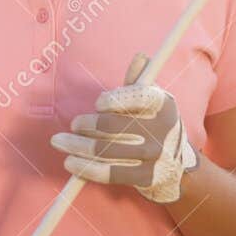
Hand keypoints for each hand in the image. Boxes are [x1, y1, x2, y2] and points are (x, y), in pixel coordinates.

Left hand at [50, 79, 198, 204]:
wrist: (175, 164)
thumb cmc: (153, 123)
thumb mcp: (151, 100)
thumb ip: (139, 81)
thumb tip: (141, 58)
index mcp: (164, 104)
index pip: (137, 97)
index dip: (114, 100)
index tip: (98, 104)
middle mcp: (162, 130)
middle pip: (113, 126)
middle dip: (85, 125)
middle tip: (73, 124)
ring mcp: (155, 156)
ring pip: (106, 150)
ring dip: (77, 146)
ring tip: (60, 142)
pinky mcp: (146, 178)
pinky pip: (110, 173)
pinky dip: (86, 168)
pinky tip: (71, 163)